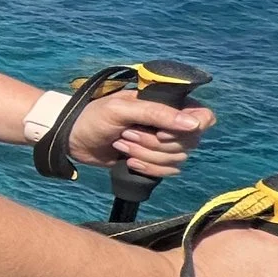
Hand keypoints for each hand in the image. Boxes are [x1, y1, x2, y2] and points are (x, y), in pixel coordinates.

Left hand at [71, 92, 212, 180]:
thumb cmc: (94, 116)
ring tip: (122, 145)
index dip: (190, 129)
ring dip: (146, 155)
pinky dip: (148, 168)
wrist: (73, 139)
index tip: (162, 133)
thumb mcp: (122, 109)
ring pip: (178, 159)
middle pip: (190, 143)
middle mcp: (170, 124)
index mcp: (167, 104)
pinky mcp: (154, 160)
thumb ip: (157, 113)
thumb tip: (193, 123)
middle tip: (127, 134)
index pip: (204, 117)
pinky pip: (169, 172)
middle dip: (154, 144)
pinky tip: (128, 161)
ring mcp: (163, 144)